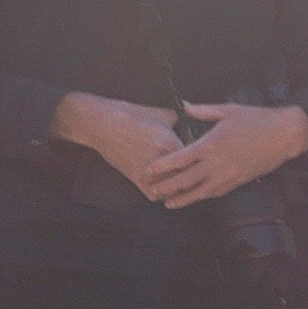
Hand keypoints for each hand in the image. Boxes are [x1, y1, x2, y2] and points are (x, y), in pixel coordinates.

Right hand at [52, 90, 188, 185]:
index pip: (195, 160)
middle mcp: (162, 161)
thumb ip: (180, 121)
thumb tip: (189, 122)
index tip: (204, 163)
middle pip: (186, 177)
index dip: (201, 163)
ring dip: (178, 188)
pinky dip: (161, 194)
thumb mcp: (161, 114)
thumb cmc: (130, 116)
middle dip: (192, 177)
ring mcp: (148, 172)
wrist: (103, 124)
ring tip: (184, 185)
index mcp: (172, 143)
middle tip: (197, 177)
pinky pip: (153, 194)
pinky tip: (165, 191)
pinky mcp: (135, 179)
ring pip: (172, 189)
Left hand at [151, 101, 307, 205]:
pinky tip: (195, 198)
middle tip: (151, 192)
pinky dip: (203, 196)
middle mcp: (216, 163)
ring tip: (168, 203)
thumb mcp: (227, 110)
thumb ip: (202, 110)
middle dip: (166, 187)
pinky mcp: (239, 181)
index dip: (161, 167)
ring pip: (199, 192)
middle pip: (184, 180)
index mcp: (210, 144)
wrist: (284, 135)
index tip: (147, 171)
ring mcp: (228, 175)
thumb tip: (184, 106)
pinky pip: (217, 192)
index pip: (179, 159)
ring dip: (182, 199)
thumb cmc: (257, 120)